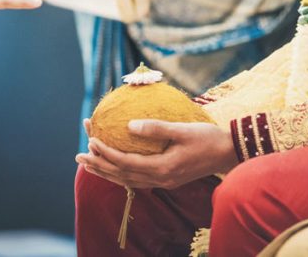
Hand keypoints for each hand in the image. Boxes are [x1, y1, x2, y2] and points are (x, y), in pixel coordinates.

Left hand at [75, 119, 237, 189]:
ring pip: (128, 180)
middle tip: (78, 155)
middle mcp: (160, 179)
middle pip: (122, 175)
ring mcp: (164, 181)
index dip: (106, 153)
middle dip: (99, 165)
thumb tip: (129, 126)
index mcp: (163, 168)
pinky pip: (138, 180)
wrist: (228, 153)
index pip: (126, 163)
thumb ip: (156, 128)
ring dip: (107, 172)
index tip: (91, 140)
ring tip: (88, 164)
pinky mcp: (167, 179)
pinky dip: (122, 175)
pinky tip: (114, 169)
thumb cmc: (207, 138)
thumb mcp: (182, 129)